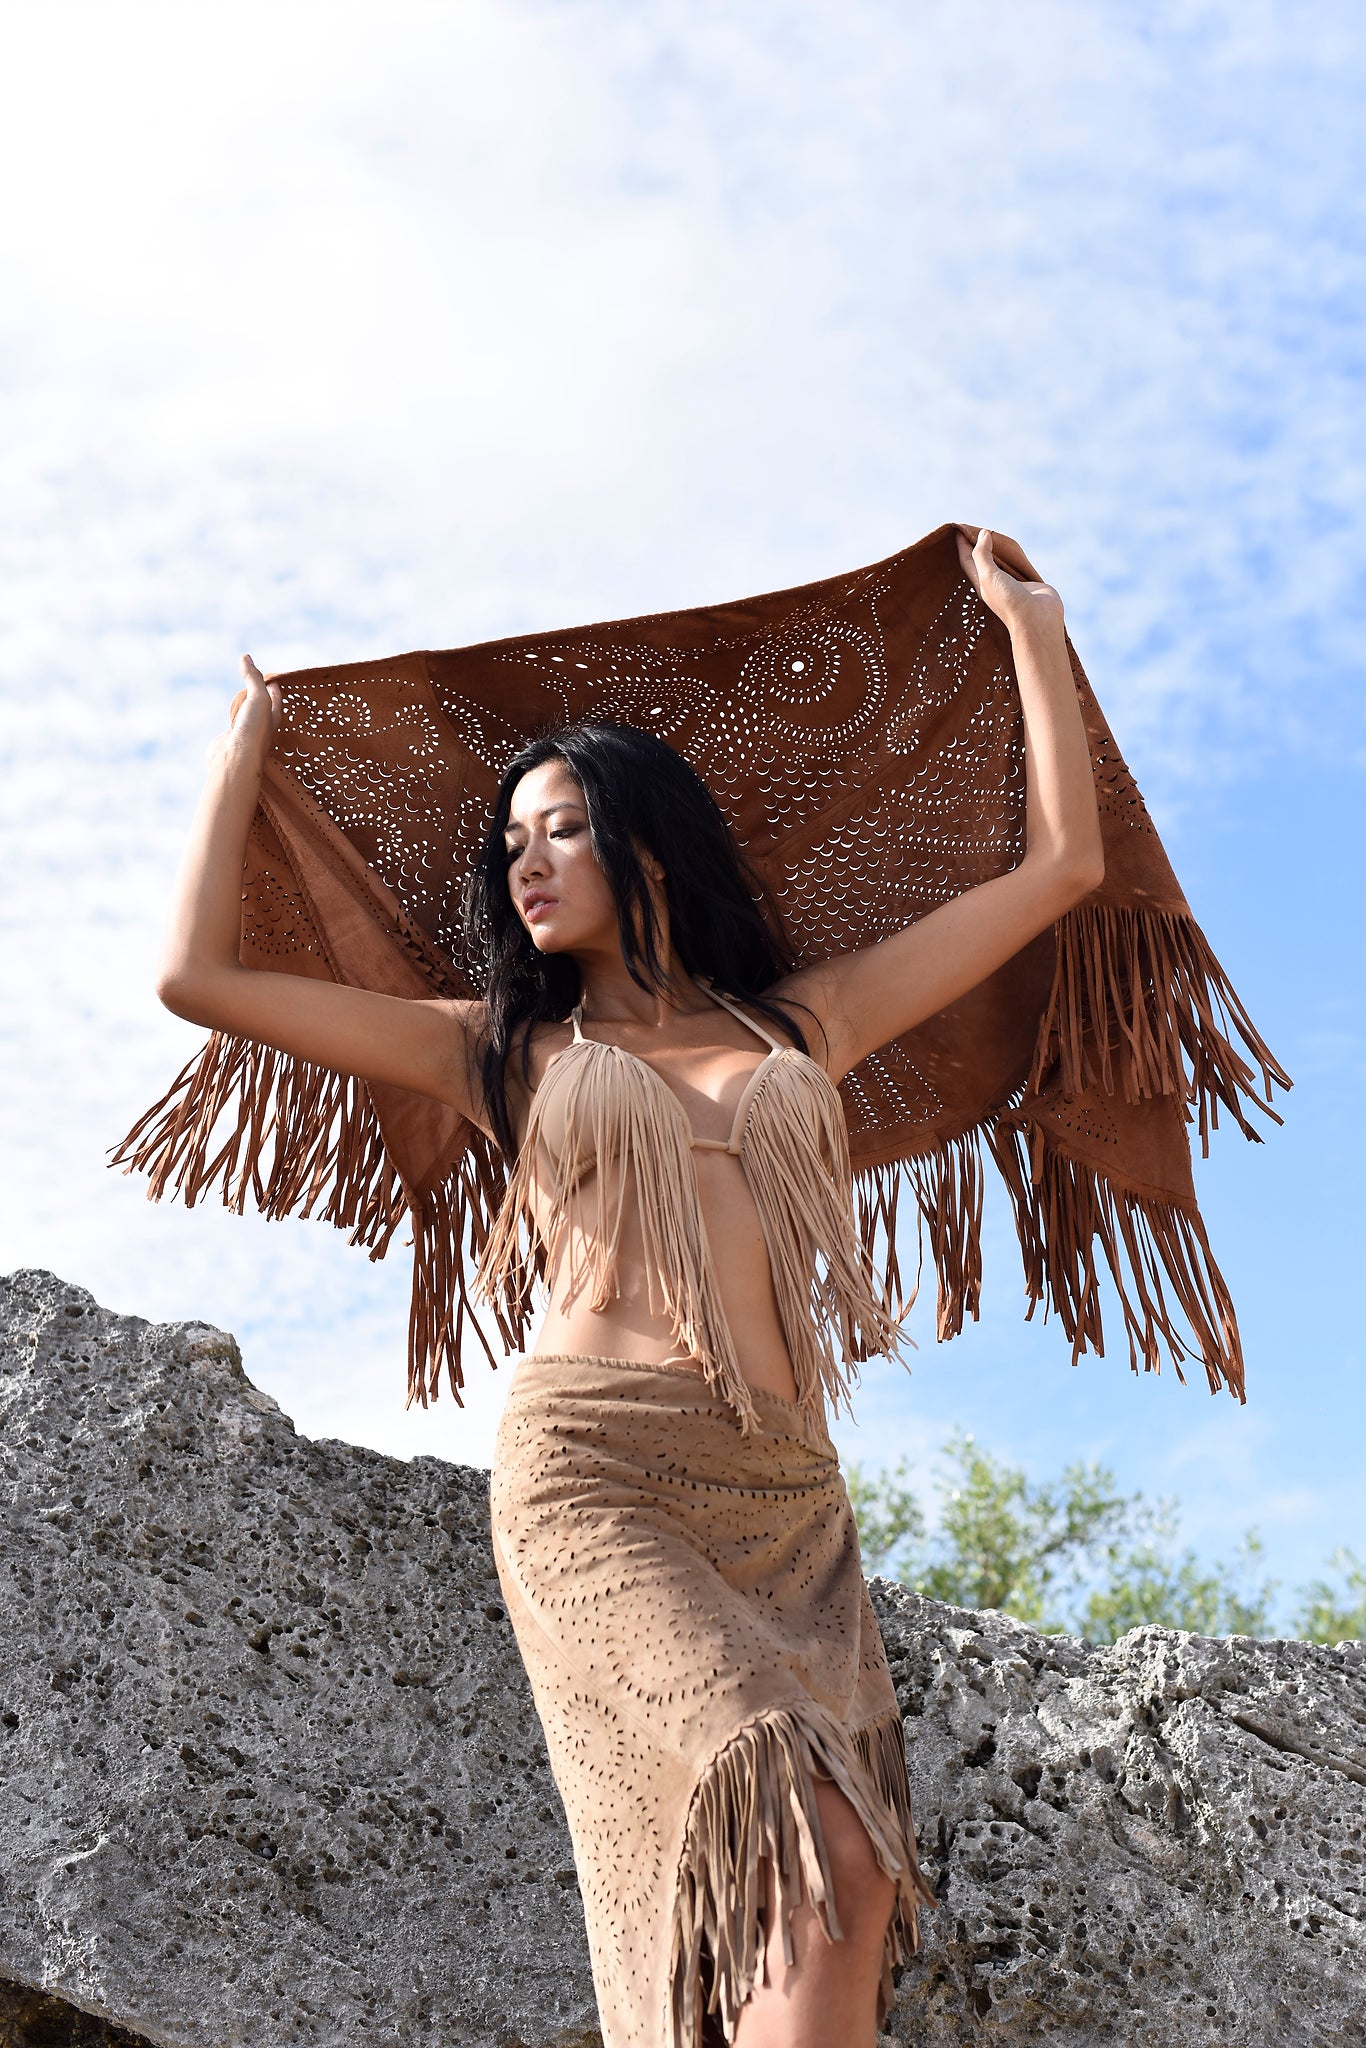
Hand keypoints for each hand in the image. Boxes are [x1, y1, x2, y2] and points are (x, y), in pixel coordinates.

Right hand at [210, 654, 282, 774]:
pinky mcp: (230, 740)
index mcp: (273, 718)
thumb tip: (245, 656)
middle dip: (263, 698)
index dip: (274, 686)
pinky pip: (232, 727)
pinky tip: (232, 719)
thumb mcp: (258, 698)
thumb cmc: (253, 731)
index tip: (272, 677)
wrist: (234, 760)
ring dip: (247, 709)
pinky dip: (232, 721)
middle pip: (263, 708)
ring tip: (246, 700)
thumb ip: (253, 678)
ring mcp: (245, 734)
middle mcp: (261, 727)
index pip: (277, 698)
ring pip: (247, 718)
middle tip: (261, 685)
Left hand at [956, 526, 1063, 638]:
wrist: (1036, 620)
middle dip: (977, 545)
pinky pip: (1018, 564)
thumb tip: (983, 534)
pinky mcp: (1027, 581)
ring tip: (991, 535)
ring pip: (1000, 561)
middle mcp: (995, 582)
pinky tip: (1014, 549)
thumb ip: (982, 554)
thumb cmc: (1008, 601)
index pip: (967, 560)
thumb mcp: (988, 576)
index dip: (962, 545)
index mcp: (981, 583)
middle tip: (973, 528)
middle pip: (982, 559)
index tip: (958, 529)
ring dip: (996, 549)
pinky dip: (1014, 555)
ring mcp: (1012, 582)